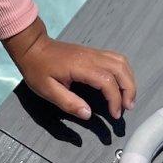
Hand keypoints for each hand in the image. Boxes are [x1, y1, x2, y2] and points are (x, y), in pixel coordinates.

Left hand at [3, 18, 136, 120]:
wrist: (33, 47)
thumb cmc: (37, 69)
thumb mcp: (47, 90)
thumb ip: (68, 103)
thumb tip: (88, 114)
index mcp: (81, 66)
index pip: (108, 81)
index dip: (115, 99)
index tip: (114, 115)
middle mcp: (92, 57)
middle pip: (121, 69)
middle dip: (129, 89)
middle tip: (128, 107)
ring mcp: (94, 52)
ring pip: (121, 62)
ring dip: (129, 80)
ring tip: (127, 98)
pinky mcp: (93, 52)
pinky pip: (116, 59)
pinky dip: (123, 72)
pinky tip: (120, 84)